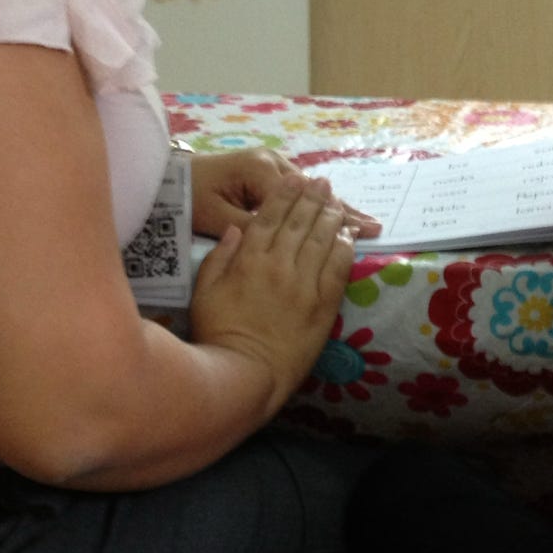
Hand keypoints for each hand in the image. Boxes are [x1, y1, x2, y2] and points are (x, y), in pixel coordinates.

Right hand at [188, 173, 356, 400]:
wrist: (245, 373)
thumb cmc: (217, 333)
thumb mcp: (204, 291)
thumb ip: (219, 256)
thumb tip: (237, 228)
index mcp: (248, 259)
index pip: (269, 216)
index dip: (284, 194)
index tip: (295, 179)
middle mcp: (279, 265)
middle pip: (299, 222)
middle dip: (312, 198)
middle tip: (322, 182)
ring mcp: (304, 284)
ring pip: (322, 239)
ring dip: (331, 216)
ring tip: (336, 200)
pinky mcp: (323, 304)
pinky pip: (338, 268)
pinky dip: (344, 247)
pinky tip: (348, 234)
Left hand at [190, 148, 381, 239]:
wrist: (167, 180)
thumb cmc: (190, 200)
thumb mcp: (217, 218)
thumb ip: (253, 228)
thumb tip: (284, 242)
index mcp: (261, 171)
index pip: (303, 199)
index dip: (331, 217)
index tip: (357, 233)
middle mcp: (271, 163)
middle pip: (313, 191)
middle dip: (343, 210)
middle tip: (374, 227)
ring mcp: (268, 166)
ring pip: (308, 191)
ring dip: (334, 207)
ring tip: (363, 222)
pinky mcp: (264, 174)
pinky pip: (297, 191)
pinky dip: (317, 205)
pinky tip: (334, 214)